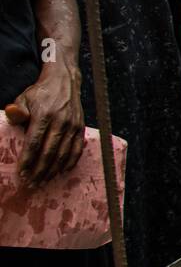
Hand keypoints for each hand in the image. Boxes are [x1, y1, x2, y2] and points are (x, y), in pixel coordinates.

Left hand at [6, 59, 84, 186]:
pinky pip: (77, 150)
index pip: (34, 142)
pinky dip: (69, 163)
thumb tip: (13, 115)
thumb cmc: (40, 93)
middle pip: (49, 152)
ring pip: (63, 154)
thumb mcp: (24, 97)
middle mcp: (61, 121)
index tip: (21, 173)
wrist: (65, 82)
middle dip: (39, 171)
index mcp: (44, 114)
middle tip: (31, 184)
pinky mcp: (81, 128)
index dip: (27, 160)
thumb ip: (18, 110)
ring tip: (43, 181)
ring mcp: (73, 126)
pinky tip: (61, 172)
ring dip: (53, 170)